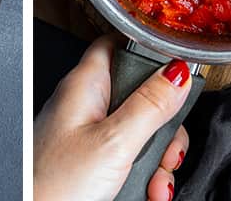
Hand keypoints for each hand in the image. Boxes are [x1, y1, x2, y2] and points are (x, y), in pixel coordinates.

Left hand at [34, 36, 189, 200]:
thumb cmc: (52, 187)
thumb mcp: (115, 142)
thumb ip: (150, 103)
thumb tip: (178, 71)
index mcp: (85, 85)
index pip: (121, 43)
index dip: (151, 50)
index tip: (178, 72)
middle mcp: (86, 105)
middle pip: (141, 94)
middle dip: (164, 125)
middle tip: (169, 149)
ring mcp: (87, 136)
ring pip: (140, 131)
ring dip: (158, 158)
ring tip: (158, 181)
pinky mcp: (90, 164)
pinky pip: (128, 158)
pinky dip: (144, 175)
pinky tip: (148, 191)